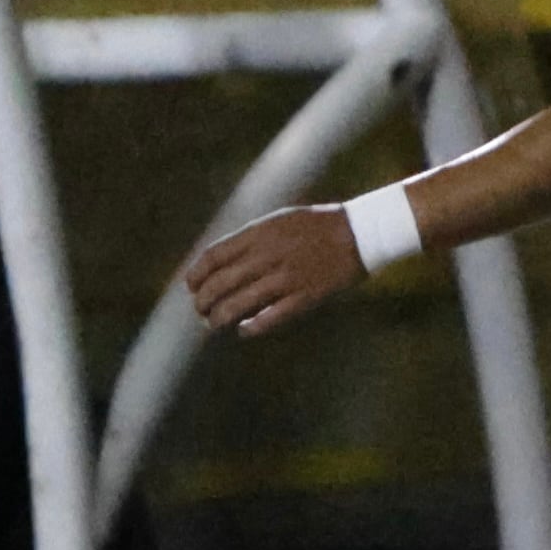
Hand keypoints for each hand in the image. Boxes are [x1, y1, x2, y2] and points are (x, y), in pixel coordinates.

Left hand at [186, 203, 369, 338]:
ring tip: (214, 324)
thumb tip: (220, 259)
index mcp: (259, 233)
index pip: (212, 256)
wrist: (359, 233)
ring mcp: (285, 278)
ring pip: (238, 305)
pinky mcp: (303, 298)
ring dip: (219, 319)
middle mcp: (267, 256)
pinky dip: (251, 327)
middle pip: (219, 284)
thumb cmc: (317, 225)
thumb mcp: (278, 220)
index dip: (196, 275)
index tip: (190, 286)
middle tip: (200, 310)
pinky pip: (268, 318)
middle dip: (203, 301)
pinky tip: (244, 330)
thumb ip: (250, 238)